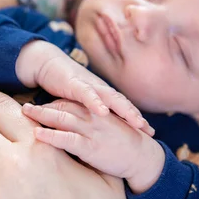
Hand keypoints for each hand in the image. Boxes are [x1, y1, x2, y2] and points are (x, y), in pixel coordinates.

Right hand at [16, 40, 153, 134]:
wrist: (48, 64)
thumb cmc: (64, 86)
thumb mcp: (80, 103)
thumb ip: (91, 114)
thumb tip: (101, 131)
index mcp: (103, 95)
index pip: (124, 108)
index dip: (137, 120)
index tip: (150, 134)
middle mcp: (100, 89)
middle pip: (123, 104)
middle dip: (136, 117)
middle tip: (149, 131)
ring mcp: (89, 86)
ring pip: (111, 98)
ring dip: (124, 109)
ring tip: (136, 122)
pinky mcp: (74, 84)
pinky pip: (87, 94)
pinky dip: (96, 102)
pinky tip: (103, 112)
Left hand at [22, 99, 165, 193]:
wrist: (144, 158)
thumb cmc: (125, 149)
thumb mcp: (105, 134)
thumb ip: (88, 131)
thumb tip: (70, 138)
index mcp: (95, 113)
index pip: (69, 103)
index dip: (51, 104)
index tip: (36, 108)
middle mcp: (92, 118)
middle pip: (62, 106)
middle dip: (42, 106)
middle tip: (23, 106)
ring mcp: (91, 130)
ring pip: (61, 118)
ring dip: (41, 115)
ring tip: (24, 113)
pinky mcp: (91, 146)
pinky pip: (67, 138)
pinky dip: (51, 135)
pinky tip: (36, 134)